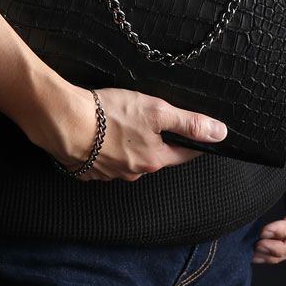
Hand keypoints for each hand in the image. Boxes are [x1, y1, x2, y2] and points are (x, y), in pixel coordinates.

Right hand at [45, 85, 228, 181]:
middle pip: (155, 155)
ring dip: (130, 143)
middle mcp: (134, 172)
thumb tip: (220, 134)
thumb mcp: (156, 111)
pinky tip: (100, 132)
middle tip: (151, 119)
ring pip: (129, 158)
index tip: (199, 135)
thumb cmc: (109, 114)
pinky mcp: (88, 169)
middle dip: (157, 140)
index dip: (192, 141)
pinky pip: (104, 160)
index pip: (184, 153)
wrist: (64, 122)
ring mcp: (109, 173)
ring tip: (122, 122)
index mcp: (154, 159)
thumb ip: (188, 123)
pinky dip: (106, 148)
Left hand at [251, 122, 285, 263]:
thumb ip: (273, 165)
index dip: (284, 229)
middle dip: (283, 247)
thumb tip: (248, 184)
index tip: (261, 232)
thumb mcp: (280, 149)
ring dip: (279, 251)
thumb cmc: (284, 133)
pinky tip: (260, 249)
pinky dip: (279, 244)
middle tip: (257, 249)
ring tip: (254, 254)